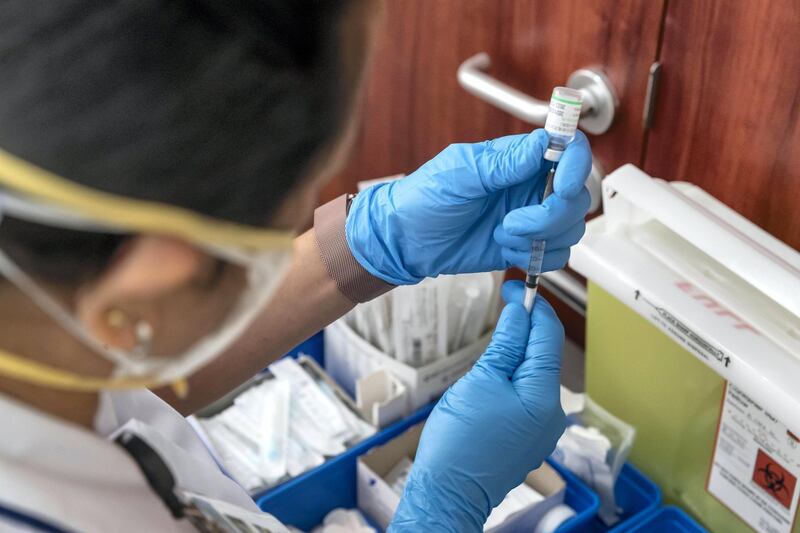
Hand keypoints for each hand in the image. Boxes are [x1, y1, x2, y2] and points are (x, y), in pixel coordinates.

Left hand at [346, 130, 591, 284]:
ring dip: (540, 238)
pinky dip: (537, 257)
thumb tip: (543, 142)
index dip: (576, 167)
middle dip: (551, 215)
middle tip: (512, 222)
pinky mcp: (524, 246)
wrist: (405, 241)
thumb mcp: (460, 174)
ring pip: (569, 228)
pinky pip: (555, 254)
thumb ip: (504, 162)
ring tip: (502, 235)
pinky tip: (507, 250)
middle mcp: (529, 187)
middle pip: (577, 197)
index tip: (562, 187)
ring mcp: (529, 217)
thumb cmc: (423, 199)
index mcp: (517, 160)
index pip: (569, 151)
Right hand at [389, 281, 566, 532]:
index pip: (547, 336)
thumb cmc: (459, 440)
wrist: (448, 491)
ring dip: (519, 351)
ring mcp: (541, 428)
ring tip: (497, 335)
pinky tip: (495, 371)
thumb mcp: (481, 381)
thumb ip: (506, 344)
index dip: (532, 306)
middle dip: (526, 327)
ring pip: (535, 375)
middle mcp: (552, 413)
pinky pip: (527, 396)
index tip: (515, 286)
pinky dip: (514, 376)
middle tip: (505, 303)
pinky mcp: (527, 438)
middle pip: (544, 355)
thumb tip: (519, 312)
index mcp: (544, 395)